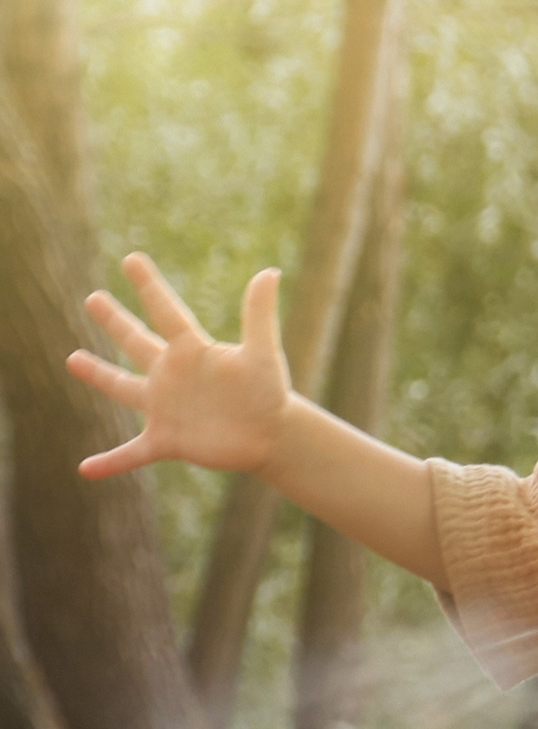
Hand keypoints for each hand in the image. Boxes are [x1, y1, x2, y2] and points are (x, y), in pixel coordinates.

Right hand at [67, 255, 291, 478]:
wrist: (273, 436)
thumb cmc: (270, 393)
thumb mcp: (263, 354)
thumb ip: (259, 315)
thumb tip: (270, 273)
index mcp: (192, 351)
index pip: (166, 312)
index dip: (149, 286)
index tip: (131, 259)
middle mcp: (172, 374)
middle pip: (136, 341)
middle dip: (115, 321)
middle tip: (94, 298)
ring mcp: (165, 407)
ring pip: (123, 388)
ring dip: (98, 375)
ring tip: (72, 359)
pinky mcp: (167, 441)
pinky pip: (131, 454)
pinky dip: (110, 462)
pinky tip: (86, 469)